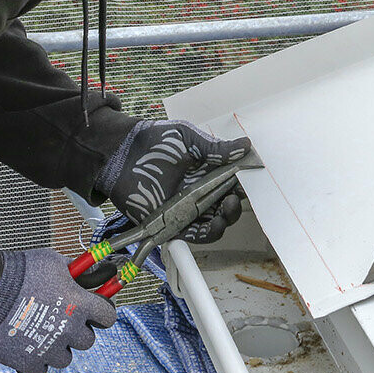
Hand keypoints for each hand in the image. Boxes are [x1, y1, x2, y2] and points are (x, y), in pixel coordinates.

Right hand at [0, 249, 115, 372]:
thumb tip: (88, 272)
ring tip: (41, 332)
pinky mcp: (29, 362)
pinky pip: (42, 369)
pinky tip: (28, 344)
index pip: (108, 317)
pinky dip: (36, 360)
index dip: (101, 313)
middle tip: (61, 321)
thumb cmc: (18, 273)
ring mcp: (49, 348)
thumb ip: (75, 271)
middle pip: (87, 340)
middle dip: (76, 331)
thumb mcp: (53, 261)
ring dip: (57, 347)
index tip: (94, 312)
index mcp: (80, 304)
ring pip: (65, 358)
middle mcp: (68, 329)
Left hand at [96, 120, 250, 242]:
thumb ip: (216, 148)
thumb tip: (245, 146)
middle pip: (226, 205)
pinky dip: (209, 232)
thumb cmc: (154, 142)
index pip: (232, 182)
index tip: (251, 180)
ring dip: (226, 219)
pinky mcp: (173, 222)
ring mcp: (186, 208)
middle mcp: (199, 191)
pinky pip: (196, 233)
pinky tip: (215, 224)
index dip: (243, 184)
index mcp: (206, 171)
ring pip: (214, 221)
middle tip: (235, 196)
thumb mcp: (188, 138)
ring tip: (227, 209)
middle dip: (235, 204)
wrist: (122, 153)